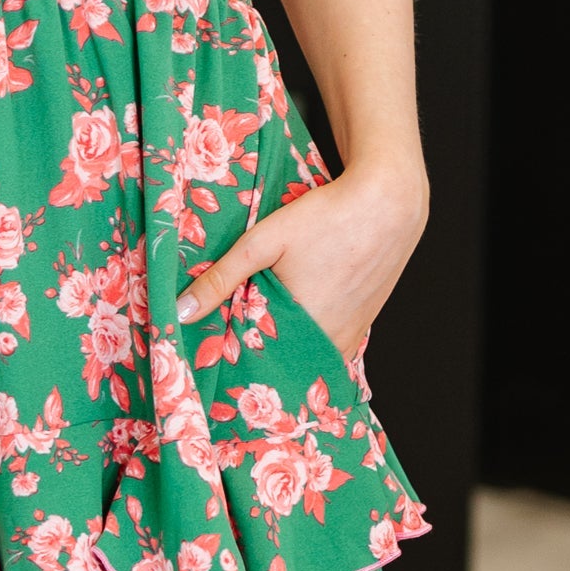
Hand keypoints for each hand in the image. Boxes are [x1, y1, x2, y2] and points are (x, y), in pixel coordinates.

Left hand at [174, 164, 426, 361]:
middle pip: (284, 365)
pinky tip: (295, 321)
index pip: (258, 367)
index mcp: (302, 329)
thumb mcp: (263, 242)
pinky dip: (309, 341)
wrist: (390, 203)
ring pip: (308, 357)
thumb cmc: (327, 217)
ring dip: (286, 350)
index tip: (213, 362)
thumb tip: (179, 312)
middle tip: (232, 347)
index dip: (235, 364)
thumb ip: (221, 279)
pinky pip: (329, 346)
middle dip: (258, 359)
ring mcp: (352, 337)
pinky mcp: (364, 325)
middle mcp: (331, 342)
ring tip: (261, 334)